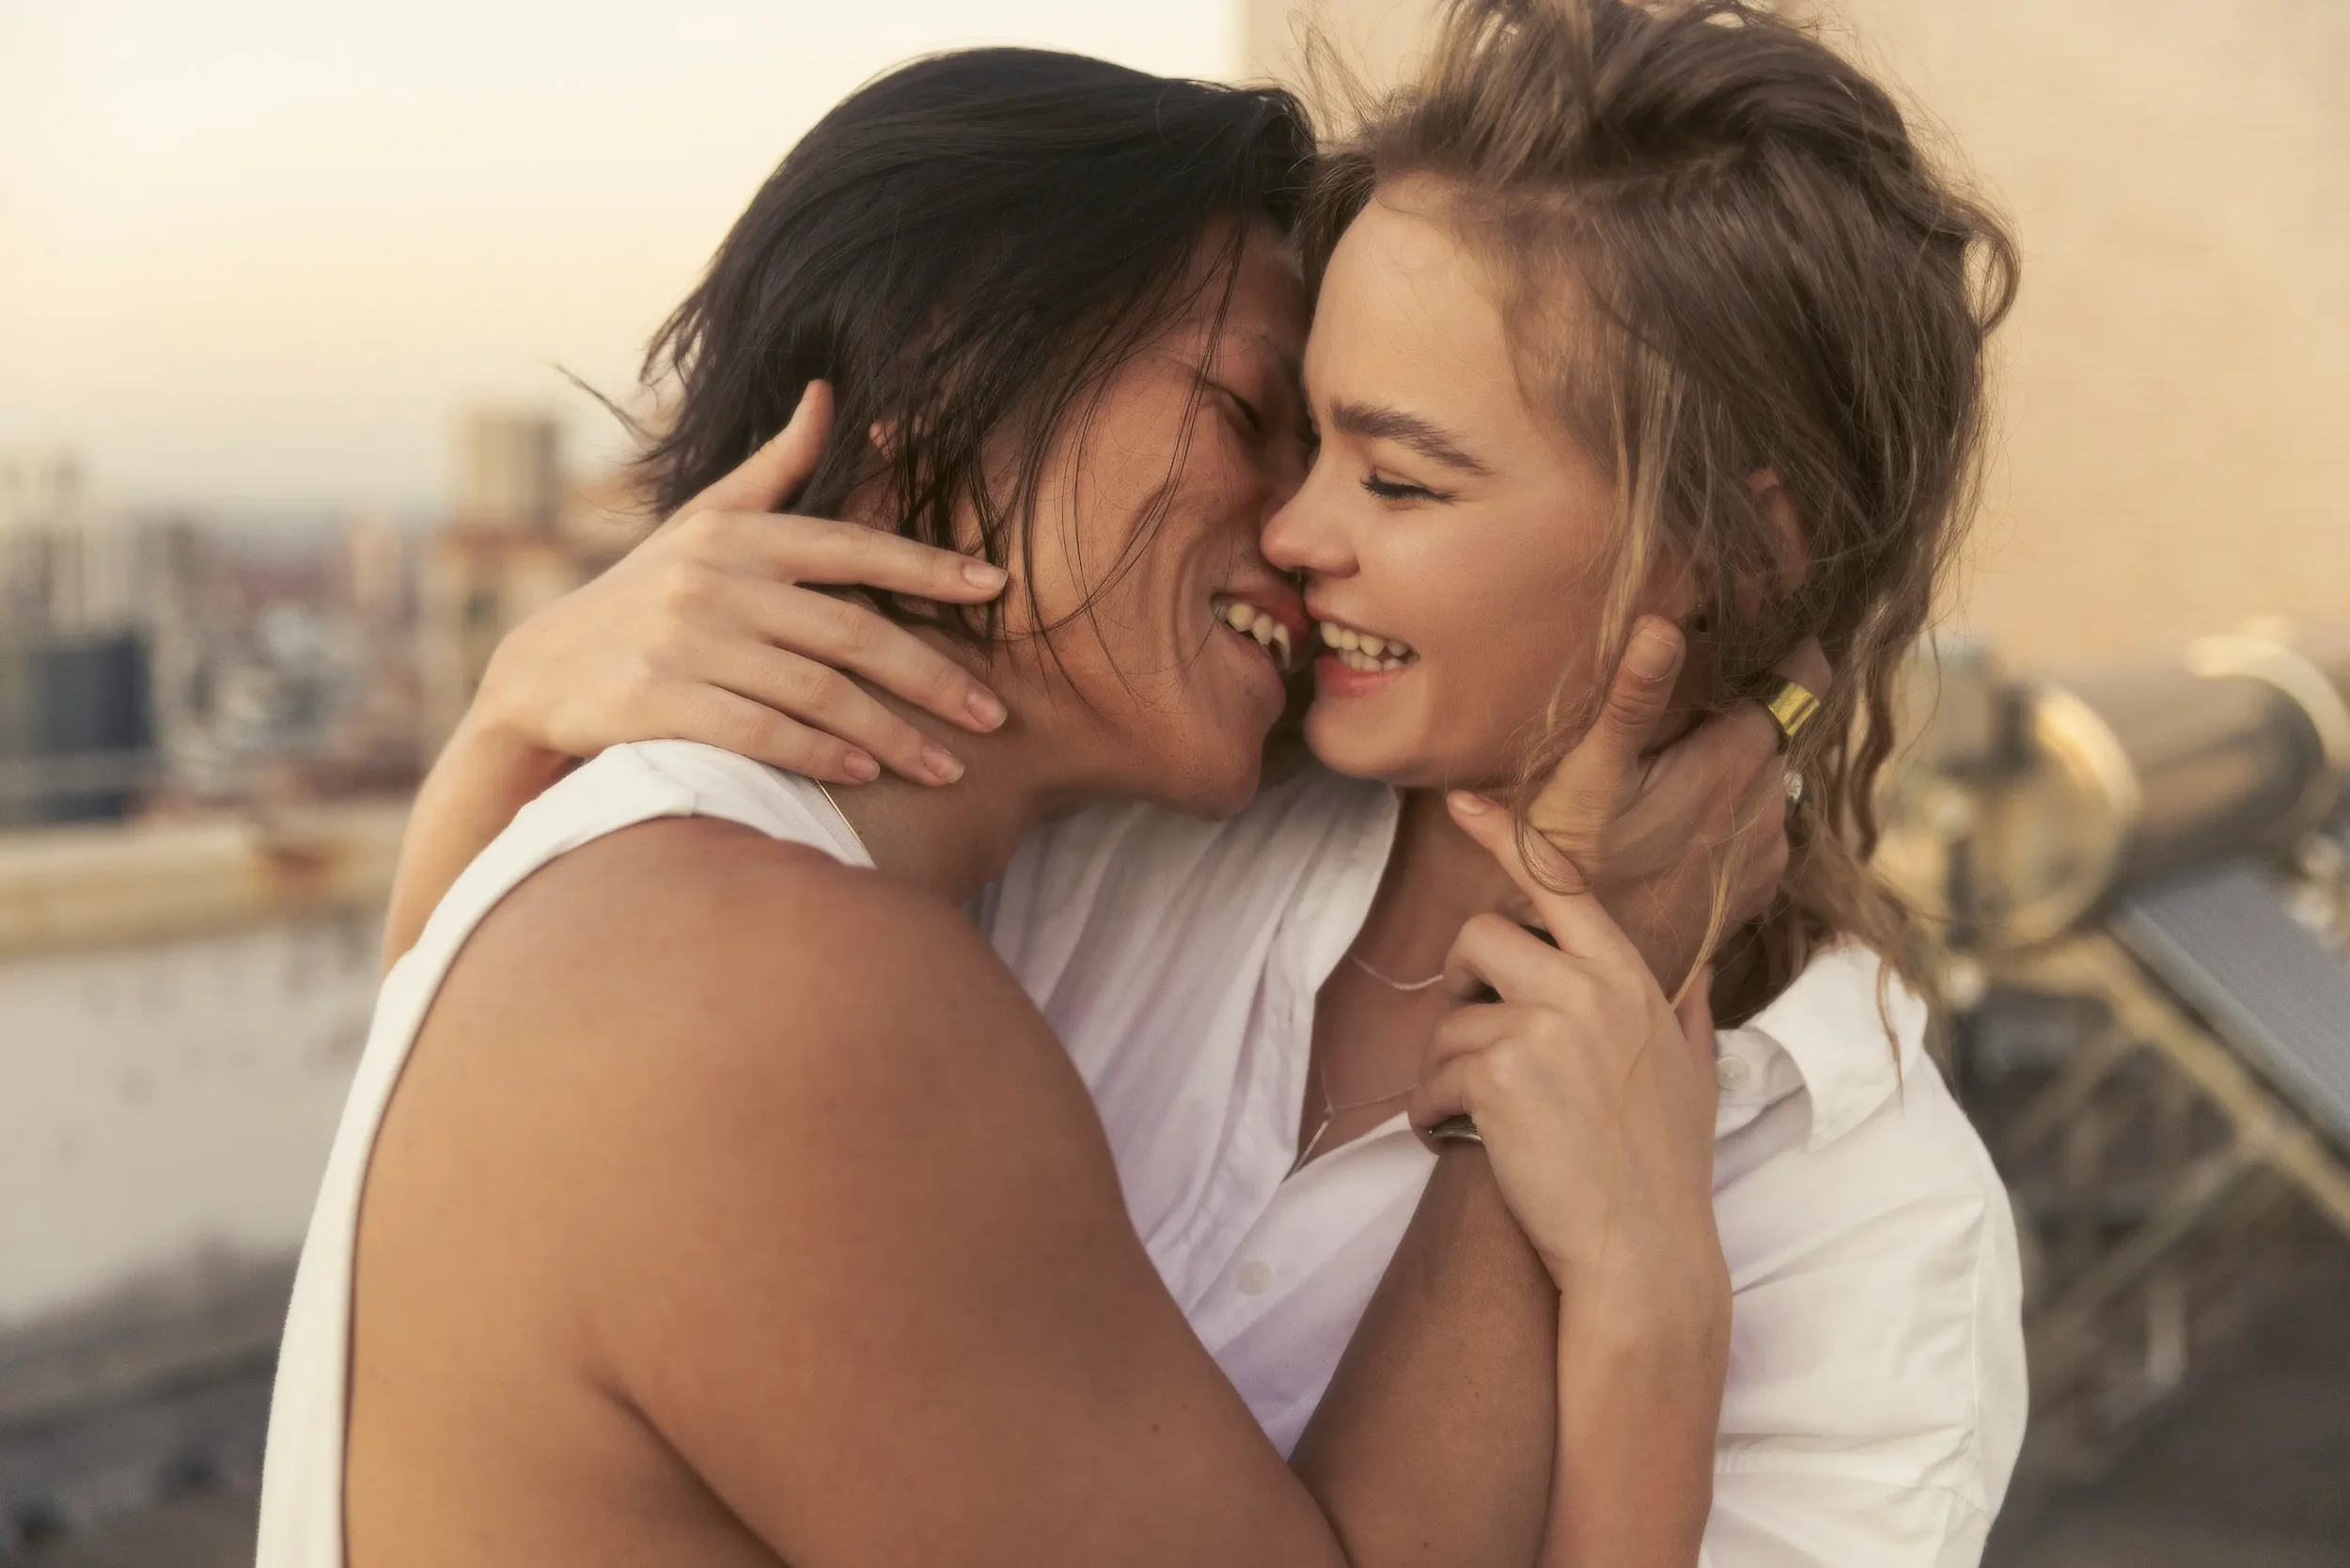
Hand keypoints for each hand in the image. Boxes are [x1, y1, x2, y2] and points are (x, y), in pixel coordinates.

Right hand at [469, 382, 1011, 786]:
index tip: (998, 588)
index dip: (929, 567)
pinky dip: (817, 754)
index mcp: (740, 535)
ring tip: (946, 768)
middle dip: (933, 678)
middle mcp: (716, 581)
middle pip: (851, 633)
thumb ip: (777, 467)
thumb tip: (830, 392)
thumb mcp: (704, 519)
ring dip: (890, 735)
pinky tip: (863, 775)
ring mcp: (686, 642)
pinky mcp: (658, 700)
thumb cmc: (646, 593)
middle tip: (995, 717)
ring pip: (815, 692)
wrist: (540, 671)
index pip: (853, 547)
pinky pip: (758, 732)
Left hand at [1414, 792, 1726, 1312]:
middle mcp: (1587, 988)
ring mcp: (1541, 1028)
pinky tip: (1460, 1145)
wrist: (1645, 1253)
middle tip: (1475, 1040)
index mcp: (1629, 978)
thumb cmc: (1666, 1172)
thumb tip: (1695, 967)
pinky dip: (1430, 1116)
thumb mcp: (1692, 1075)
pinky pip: (1431, 1079)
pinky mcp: (1496, 1075)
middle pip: (1481, 936)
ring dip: (1447, 1069)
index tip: (1461, 803)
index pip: (1562, 883)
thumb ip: (1683, 1011)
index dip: (1505, 836)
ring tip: (1480, 1119)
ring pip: (1450, 1017)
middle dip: (1463, 984)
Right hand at [1523, 617, 1830, 988]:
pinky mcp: (1758, 886)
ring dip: (1738, 763)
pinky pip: (1762, 825)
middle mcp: (1770, 804)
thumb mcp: (1587, 777)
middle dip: (1748, 706)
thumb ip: (1632, 699)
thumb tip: (1663, 624)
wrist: (1587, 975)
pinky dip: (1732, 811)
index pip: (1804, 676)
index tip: (1760, 626)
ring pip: (1772, 776)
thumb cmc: (1573, 870)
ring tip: (1675, 769)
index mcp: (1737, 762)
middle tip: (1689, 703)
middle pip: (1781, 725)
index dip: (1788, 647)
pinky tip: (1678, 823)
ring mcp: (1769, 850)